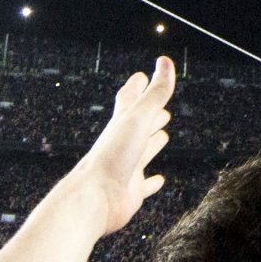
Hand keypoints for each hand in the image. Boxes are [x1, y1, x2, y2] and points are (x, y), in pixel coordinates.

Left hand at [66, 57, 174, 238]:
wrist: (94, 200)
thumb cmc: (113, 156)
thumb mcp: (138, 119)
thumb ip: (155, 93)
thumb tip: (166, 61)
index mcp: (121, 124)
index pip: (129, 98)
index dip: (136, 86)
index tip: (142, 76)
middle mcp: (123, 144)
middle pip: (137, 124)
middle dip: (149, 114)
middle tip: (161, 109)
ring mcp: (127, 168)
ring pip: (143, 151)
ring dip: (153, 143)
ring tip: (164, 136)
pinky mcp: (131, 192)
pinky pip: (145, 185)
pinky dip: (153, 182)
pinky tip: (158, 180)